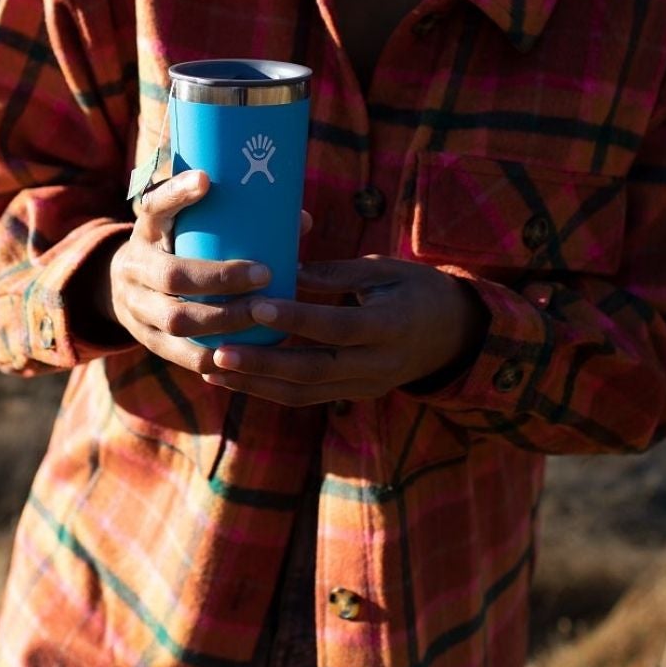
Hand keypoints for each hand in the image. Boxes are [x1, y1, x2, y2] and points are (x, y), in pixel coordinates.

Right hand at [99, 170, 308, 375]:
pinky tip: (241, 355)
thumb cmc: (175, 245)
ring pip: (176, 319)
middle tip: (265, 275)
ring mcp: (135, 305)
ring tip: (262, 315)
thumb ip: (234, 217)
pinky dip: (210, 355)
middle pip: (173, 275)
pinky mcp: (144, 339)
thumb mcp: (187, 224)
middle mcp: (134, 265)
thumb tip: (302, 221)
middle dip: (222, 278)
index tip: (207, 179)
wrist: (120, 285)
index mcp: (146, 229)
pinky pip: (176, 352)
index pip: (154, 205)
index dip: (177, 193)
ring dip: (224, 320)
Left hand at [202, 255, 489, 405]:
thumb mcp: (385, 271)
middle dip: (263, 364)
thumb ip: (336, 274)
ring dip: (256, 384)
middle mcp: (378, 364)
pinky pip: (306, 397)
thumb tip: (285, 269)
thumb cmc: (415, 288)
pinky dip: (268, 390)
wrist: (453, 334)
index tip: (256, 306)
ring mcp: (365, 386)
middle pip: (314, 371)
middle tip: (218, 351)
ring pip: (304, 393)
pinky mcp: (353, 395)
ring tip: (212, 369)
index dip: (296, 319)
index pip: (337, 327)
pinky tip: (234, 378)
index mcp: (391, 325)